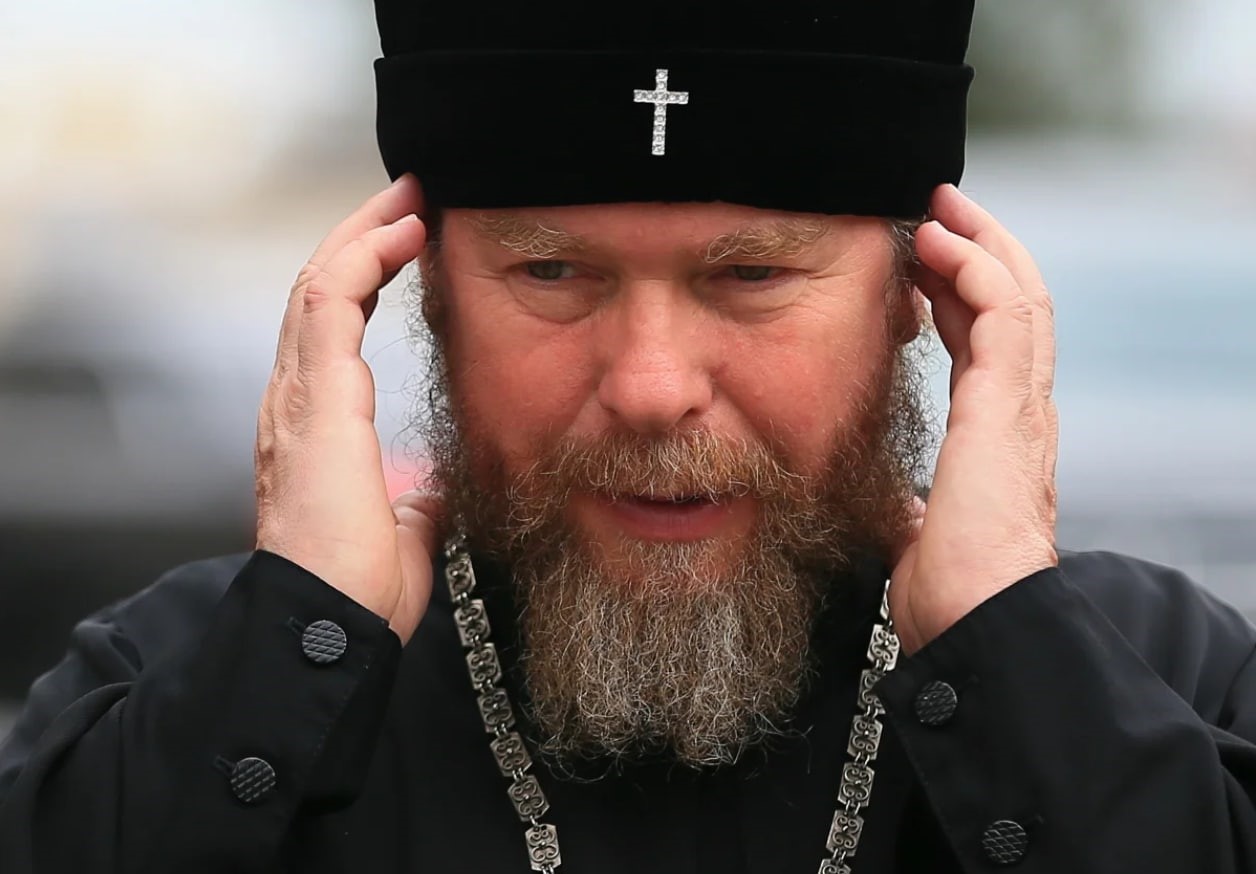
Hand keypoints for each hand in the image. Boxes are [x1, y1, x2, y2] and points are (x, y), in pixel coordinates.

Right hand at [254, 175, 443, 643]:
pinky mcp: (312, 400)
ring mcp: (296, 398)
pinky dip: (363, 259)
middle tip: (411, 199)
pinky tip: (404, 234)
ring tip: (411, 197)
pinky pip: (328, 304)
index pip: (333, 331)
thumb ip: (411, 505)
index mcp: (316, 429)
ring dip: (364, 234)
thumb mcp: (402, 536)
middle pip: (320, 293)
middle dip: (364, 238)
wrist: (330, 627)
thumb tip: (427, 496)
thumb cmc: (357, 594)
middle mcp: (295, 403)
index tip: (411, 245)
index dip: (368, 280)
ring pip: (319, 285)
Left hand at [890, 184, 1058, 654]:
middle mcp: (1018, 411)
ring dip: (978, 244)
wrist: (975, 623)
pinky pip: (1007, 313)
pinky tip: (941, 244)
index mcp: (997, 435)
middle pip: (1010, 307)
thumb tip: (896, 504)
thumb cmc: (951, 592)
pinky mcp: (1009, 404)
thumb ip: (913, 504)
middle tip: (935, 211)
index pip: (985, 344)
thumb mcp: (918, 528)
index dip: (957, 296)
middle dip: (973, 252)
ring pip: (1016, 296)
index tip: (921, 264)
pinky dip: (977, 269)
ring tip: (939, 207)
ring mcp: (1020, 405)